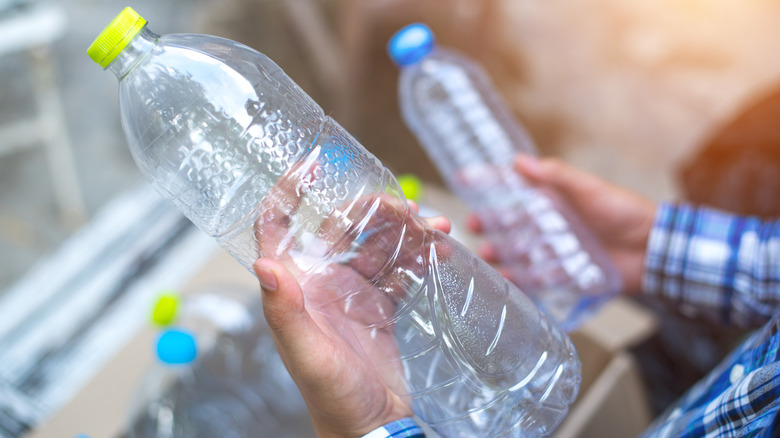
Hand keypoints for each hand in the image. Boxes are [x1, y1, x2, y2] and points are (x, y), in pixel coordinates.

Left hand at [253, 187, 449, 436]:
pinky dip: (420, 258)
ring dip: (406, 232)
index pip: (280, 227)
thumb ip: (286, 311)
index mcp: (297, 287)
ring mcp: (354, 293)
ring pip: (378, 245)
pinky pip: (401, 270)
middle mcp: (322, 283)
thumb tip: (265, 265)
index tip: (310, 165)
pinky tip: (441, 252)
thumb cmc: (332, 396)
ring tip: (437, 230)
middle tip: (406, 211)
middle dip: (374, 212)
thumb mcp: (308, 355)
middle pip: (343, 228)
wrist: (373, 427)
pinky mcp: (382, 306)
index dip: (288, 193)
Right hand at [468, 155, 655, 293]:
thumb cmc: (624, 212)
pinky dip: (522, 279)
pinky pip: (539, 277)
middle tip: (474, 225)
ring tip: (487, 254)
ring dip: (503, 251)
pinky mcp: (567, 273)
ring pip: (522, 250)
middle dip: (492, 223)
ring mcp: (559, 248)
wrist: (654, 250)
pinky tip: (506, 279)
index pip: (517, 188)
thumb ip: (554, 176)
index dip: (491, 184)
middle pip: (514, 222)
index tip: (465, 180)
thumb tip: (518, 160)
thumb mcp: (588, 188)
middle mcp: (553, 223)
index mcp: (556, 198)